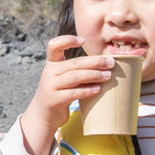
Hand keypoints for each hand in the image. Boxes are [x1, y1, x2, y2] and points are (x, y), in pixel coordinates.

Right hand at [20, 35, 113, 154]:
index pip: (54, 45)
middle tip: (111, 62)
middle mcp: (49, 72)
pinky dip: (88, 90)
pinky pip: (74, 93)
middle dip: (95, 62)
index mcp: (51, 63)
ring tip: (108, 75)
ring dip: (94, 75)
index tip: (83, 40)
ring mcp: (51, 86)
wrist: (43, 115)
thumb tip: (103, 61)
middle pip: (75, 63)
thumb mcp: (61, 77)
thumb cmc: (59, 92)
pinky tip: (98, 89)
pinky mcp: (55, 100)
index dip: (67, 40)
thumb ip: (74, 68)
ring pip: (75, 77)